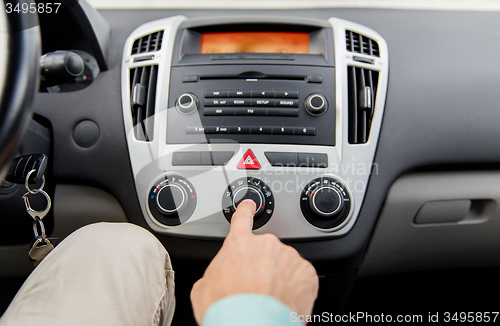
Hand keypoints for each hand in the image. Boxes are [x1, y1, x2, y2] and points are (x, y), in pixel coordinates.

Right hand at [190, 199, 318, 323]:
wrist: (252, 325)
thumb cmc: (227, 309)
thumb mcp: (203, 289)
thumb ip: (214, 274)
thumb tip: (216, 280)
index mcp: (239, 244)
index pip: (242, 219)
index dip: (246, 210)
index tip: (250, 204)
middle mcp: (266, 245)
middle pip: (265, 251)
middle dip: (262, 266)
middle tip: (255, 288)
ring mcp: (288, 257)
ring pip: (285, 264)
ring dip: (279, 277)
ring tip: (269, 299)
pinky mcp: (306, 273)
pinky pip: (301, 277)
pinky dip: (296, 289)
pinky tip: (285, 301)